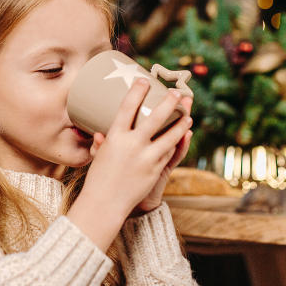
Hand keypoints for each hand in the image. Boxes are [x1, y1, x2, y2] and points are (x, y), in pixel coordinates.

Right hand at [85, 80, 192, 218]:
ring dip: (182, 123)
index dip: (137, 92)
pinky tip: (182, 137)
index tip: (145, 80)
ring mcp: (146, 158)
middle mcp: (132, 145)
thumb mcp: (99, 156)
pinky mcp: (155, 170)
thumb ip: (103, 143)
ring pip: (171, 135)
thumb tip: (101, 133)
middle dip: (169, 102)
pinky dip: (176, 143)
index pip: (128, 107)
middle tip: (177, 93)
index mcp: (115, 137)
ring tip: (188, 115)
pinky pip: (170, 152)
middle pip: (156, 117)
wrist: (105, 205)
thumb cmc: (98, 179)